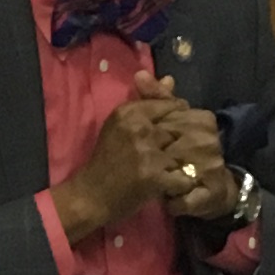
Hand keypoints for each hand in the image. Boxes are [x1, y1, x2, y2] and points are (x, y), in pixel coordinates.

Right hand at [59, 77, 219, 240]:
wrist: (91, 195)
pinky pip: (183, 177)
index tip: (173, 136)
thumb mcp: (121, 126)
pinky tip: (174, 186)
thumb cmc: (106, 159)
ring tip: (176, 171)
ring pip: (183, 153)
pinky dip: (182, 184)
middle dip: (182, 144)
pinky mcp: (154, 176)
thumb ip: (147, 102)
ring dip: (183, 164)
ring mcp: (147, 152)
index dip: (178, 121)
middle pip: (179, 129)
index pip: (170, 106)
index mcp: (129, 112)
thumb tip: (170, 79)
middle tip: (177, 156)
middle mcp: (139, 127)